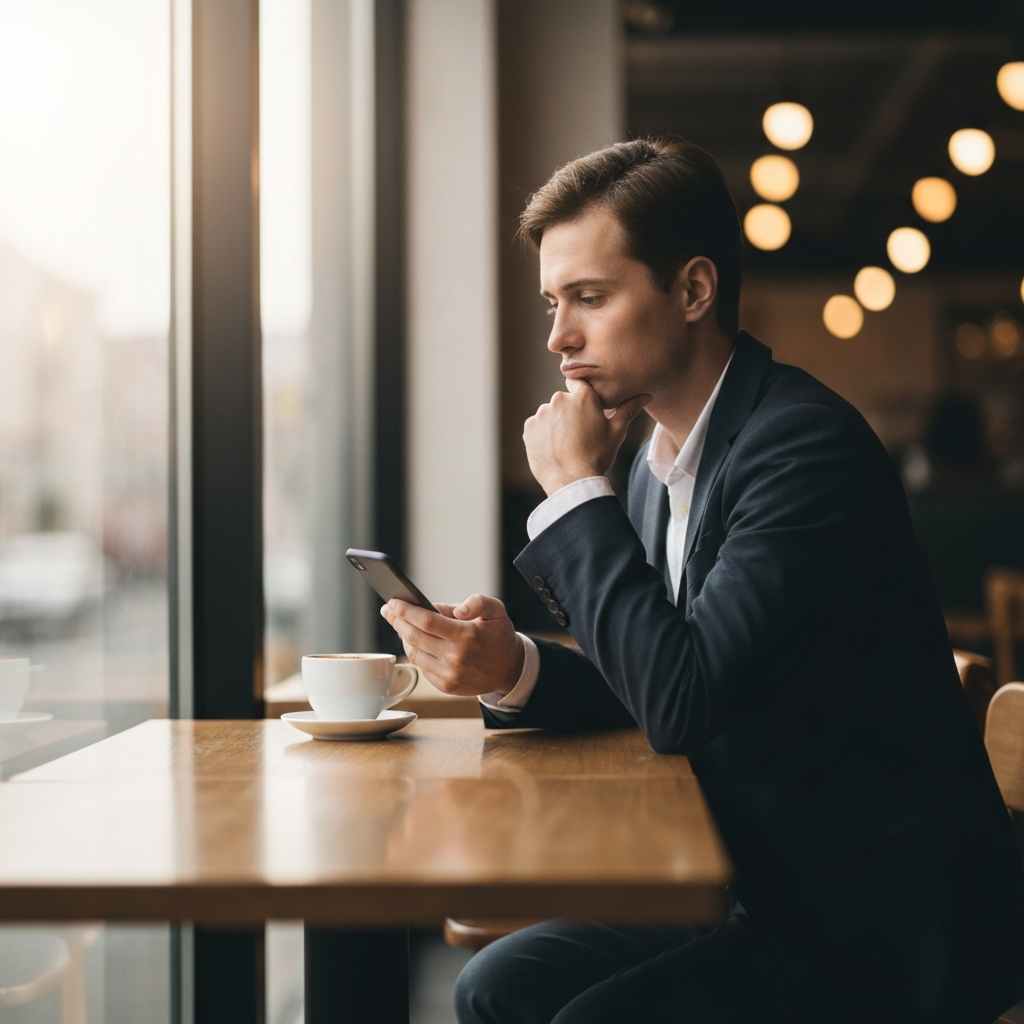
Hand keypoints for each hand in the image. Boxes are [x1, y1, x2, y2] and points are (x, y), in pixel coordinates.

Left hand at [380, 594, 523, 695]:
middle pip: (414, 637)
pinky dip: (414, 652)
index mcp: (466, 636)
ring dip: (402, 637)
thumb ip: (476, 602)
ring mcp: (449, 675)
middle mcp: (455, 658)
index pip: (427, 621)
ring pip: (414, 653)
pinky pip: (422, 666)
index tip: (393, 602)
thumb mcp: (495, 610)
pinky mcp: (446, 685)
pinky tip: (413, 640)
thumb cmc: (499, 635)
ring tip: (399, 623)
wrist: (510, 669)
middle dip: (397, 621)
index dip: (406, 611)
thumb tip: (452, 609)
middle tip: (387, 610)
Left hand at [523, 379, 649, 495]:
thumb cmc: (598, 455)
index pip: (579, 383)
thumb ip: (629, 408)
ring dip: (556, 424)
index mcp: (582, 396)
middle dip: (570, 413)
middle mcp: (559, 399)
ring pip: (550, 414)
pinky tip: (554, 449)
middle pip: (564, 401)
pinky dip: (543, 435)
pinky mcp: (529, 427)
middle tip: (579, 435)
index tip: (585, 410)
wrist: (572, 481)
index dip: (582, 396)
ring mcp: (542, 413)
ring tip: (566, 444)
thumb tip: (646, 395)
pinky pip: (537, 426)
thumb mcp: (616, 432)